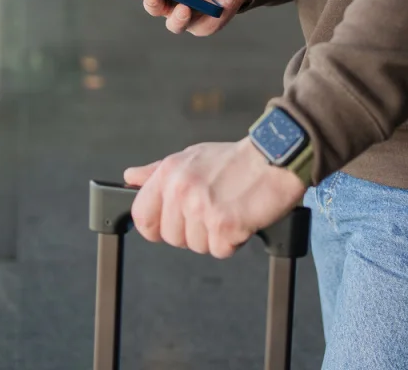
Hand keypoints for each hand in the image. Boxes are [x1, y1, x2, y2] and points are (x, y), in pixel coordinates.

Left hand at [123, 139, 305, 258]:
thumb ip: (158, 171)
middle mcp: (181, 190)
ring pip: (197, 246)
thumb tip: (131, 176)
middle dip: (193, 231)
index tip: (170, 225)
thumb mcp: (192, 156)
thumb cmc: (236, 159)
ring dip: (215, 236)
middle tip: (213, 210)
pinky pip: (220, 250)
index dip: (155, 227)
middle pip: (172, 237)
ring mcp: (202, 208)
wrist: (275, 157)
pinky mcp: (224, 225)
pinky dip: (234, 241)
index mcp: (169, 173)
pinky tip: (241, 218)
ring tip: (230, 209)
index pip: (142, 216)